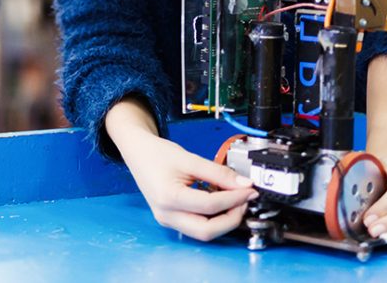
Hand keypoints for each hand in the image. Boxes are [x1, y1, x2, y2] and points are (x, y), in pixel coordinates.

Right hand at [106, 100, 256, 240]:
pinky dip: (213, 217)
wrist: (137, 153)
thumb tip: (244, 184)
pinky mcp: (171, 219)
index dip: (235, 198)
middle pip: (207, 231)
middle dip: (231, 218)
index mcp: (168, 197)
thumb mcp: (189, 158)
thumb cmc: (157, 154)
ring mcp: (167, 220)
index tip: (250, 189)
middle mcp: (166, 215)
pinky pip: (197, 226)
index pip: (210, 206)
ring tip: (232, 199)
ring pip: (203, 232)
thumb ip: (218, 173)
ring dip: (223, 220)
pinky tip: (219, 201)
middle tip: (244, 200)